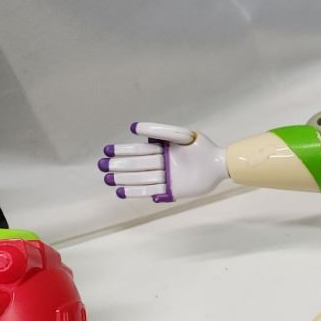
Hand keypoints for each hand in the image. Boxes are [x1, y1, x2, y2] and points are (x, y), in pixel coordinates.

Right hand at [99, 123, 228, 202]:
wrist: (218, 164)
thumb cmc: (201, 147)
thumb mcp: (183, 135)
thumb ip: (161, 131)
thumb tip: (134, 128)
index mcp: (162, 150)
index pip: (139, 150)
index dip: (124, 151)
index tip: (108, 150)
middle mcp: (161, 164)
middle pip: (137, 165)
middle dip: (119, 165)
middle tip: (101, 166)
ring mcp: (166, 178)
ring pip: (141, 178)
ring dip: (124, 179)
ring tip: (108, 179)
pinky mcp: (172, 191)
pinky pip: (151, 191)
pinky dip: (137, 192)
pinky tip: (122, 192)